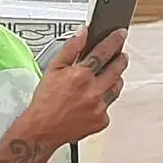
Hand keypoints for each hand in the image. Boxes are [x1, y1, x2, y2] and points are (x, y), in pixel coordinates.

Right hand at [20, 27, 128, 147]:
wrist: (42, 129)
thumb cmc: (45, 101)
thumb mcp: (53, 69)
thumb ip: (70, 48)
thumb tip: (82, 32)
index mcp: (81, 75)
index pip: (103, 52)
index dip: (114, 41)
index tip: (120, 34)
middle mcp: (93, 91)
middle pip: (116, 69)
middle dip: (120, 59)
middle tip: (121, 55)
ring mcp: (99, 107)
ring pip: (116, 88)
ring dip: (115, 79)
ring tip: (110, 75)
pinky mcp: (101, 121)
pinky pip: (109, 106)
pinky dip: (105, 101)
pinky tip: (95, 99)